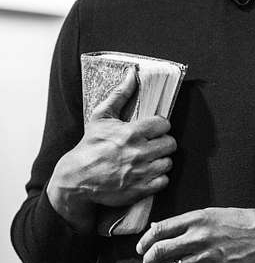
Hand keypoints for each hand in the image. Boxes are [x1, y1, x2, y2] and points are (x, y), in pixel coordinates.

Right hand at [47, 68, 176, 231]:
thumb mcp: (102, 116)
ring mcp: (141, 172)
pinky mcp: (141, 189)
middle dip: (162, 142)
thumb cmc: (90, 146)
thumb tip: (133, 73)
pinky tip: (147, 172)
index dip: (159, 126)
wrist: (76, 178)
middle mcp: (139, 152)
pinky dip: (158, 177)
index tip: (152, 129)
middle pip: (170, 143)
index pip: (164, 124)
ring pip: (168, 162)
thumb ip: (121, 94)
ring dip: (161, 160)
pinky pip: (164, 180)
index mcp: (132, 133)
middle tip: (152, 143)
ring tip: (149, 158)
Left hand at [136, 207, 254, 262]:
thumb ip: (187, 222)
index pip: (160, 229)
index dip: (146, 240)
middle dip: (149, 259)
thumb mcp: (213, 213)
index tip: (142, 246)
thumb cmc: (242, 221)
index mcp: (198, 218)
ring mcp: (208, 257)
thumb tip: (161, 228)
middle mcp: (200, 237)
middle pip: (161, 250)